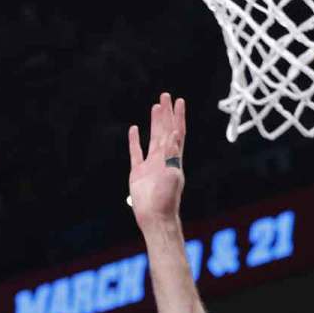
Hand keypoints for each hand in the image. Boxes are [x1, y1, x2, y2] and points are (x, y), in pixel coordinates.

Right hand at [127, 92, 186, 230]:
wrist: (155, 216)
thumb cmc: (166, 199)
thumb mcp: (172, 175)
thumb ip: (173, 154)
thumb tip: (174, 134)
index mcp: (174, 158)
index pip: (177, 132)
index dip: (178, 116)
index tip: (179, 101)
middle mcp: (164, 158)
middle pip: (166, 130)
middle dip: (166, 114)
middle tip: (165, 96)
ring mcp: (150, 164)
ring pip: (153, 138)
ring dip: (154, 123)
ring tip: (155, 107)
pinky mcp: (138, 172)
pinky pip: (136, 152)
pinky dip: (135, 140)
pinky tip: (134, 129)